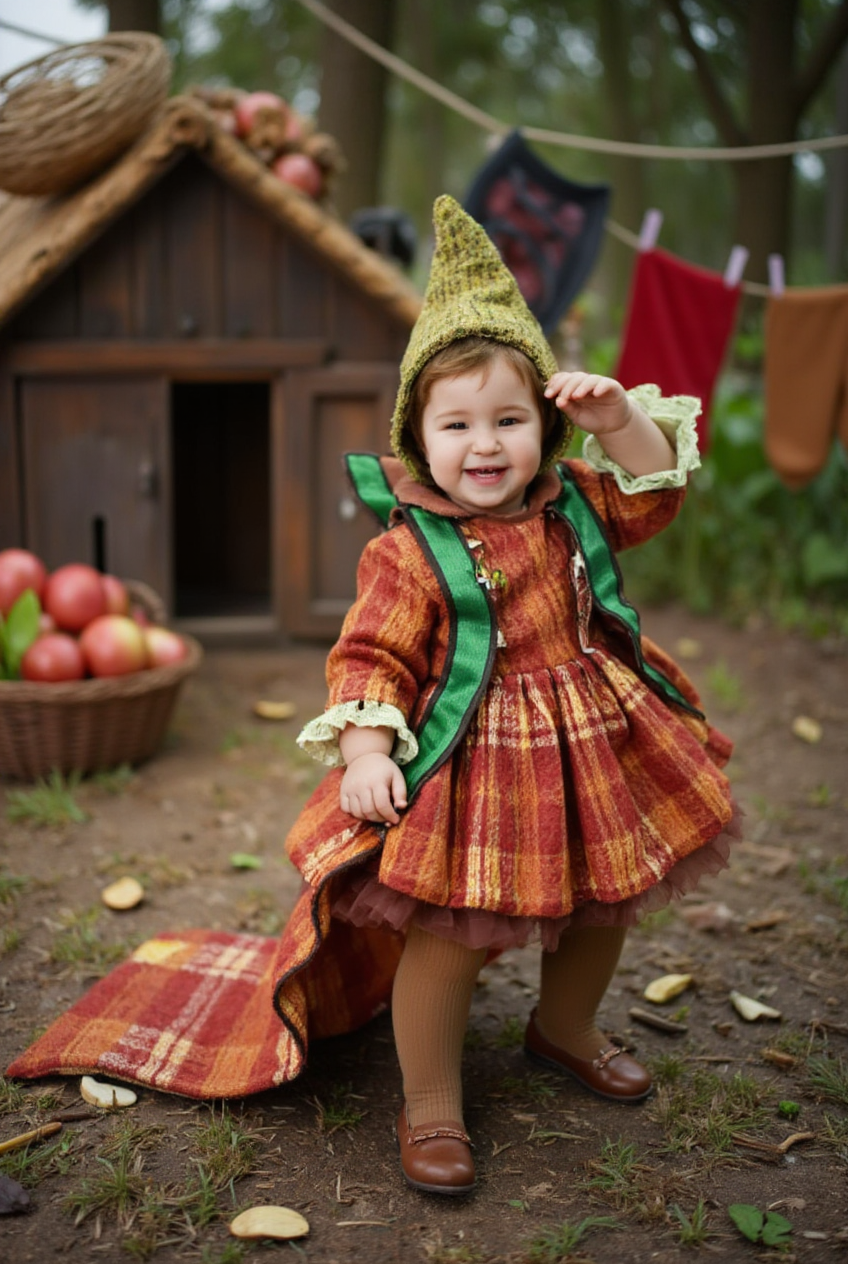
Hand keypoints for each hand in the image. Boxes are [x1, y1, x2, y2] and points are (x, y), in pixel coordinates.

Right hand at [340, 752, 407, 824]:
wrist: (364, 755)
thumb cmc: (383, 768)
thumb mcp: (397, 776)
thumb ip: (401, 792)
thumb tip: (401, 807)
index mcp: (377, 781)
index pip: (382, 805)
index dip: (390, 816)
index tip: (395, 820)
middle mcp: (361, 785)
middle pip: (369, 811)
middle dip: (380, 819)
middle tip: (386, 819)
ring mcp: (350, 788)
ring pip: (357, 813)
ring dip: (368, 818)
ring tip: (376, 814)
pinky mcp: (343, 791)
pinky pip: (346, 809)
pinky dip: (355, 814)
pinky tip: (364, 810)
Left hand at [545, 371, 675, 475]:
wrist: (613, 426)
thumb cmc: (593, 419)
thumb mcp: (577, 417)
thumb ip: (568, 408)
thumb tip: (557, 401)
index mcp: (574, 388)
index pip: (563, 379)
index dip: (555, 384)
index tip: (548, 395)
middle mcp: (585, 384)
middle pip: (574, 378)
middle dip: (565, 386)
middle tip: (561, 397)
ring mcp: (599, 384)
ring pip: (588, 379)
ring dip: (581, 386)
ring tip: (576, 396)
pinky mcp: (613, 387)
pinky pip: (606, 383)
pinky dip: (601, 387)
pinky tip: (596, 393)